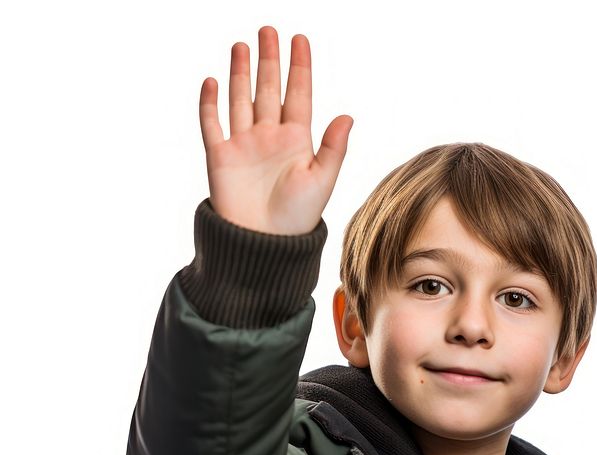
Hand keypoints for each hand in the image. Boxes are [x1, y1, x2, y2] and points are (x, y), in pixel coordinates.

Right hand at [199, 26, 352, 235]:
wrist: (264, 244)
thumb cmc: (298, 217)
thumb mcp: (322, 181)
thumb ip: (333, 148)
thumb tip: (347, 116)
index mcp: (297, 140)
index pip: (299, 94)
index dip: (300, 67)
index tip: (300, 39)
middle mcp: (270, 137)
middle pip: (269, 89)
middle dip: (270, 60)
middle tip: (269, 30)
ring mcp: (244, 144)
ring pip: (241, 99)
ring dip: (241, 73)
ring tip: (242, 45)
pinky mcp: (220, 156)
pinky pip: (212, 123)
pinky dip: (210, 103)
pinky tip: (211, 80)